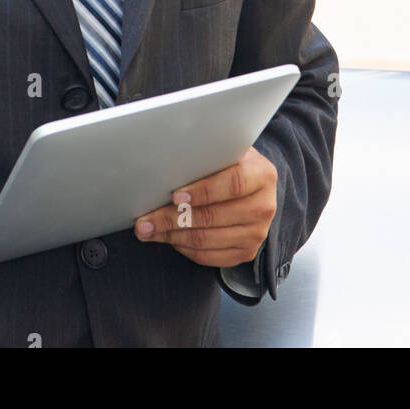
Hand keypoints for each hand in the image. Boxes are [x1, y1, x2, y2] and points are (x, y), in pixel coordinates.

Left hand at [133, 145, 276, 267]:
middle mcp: (264, 206)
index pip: (232, 184)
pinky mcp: (246, 252)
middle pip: (213, 216)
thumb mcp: (226, 151)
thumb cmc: (231, 164)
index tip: (175, 196)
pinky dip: (184, 249)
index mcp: (262, 174)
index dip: (202, 191)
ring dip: (172, 236)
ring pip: (206, 240)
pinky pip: (209, 257)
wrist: (254, 186)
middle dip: (172, 219)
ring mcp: (257, 233)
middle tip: (145, 220)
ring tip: (149, 230)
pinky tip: (168, 238)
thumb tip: (170, 162)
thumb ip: (206, 156)